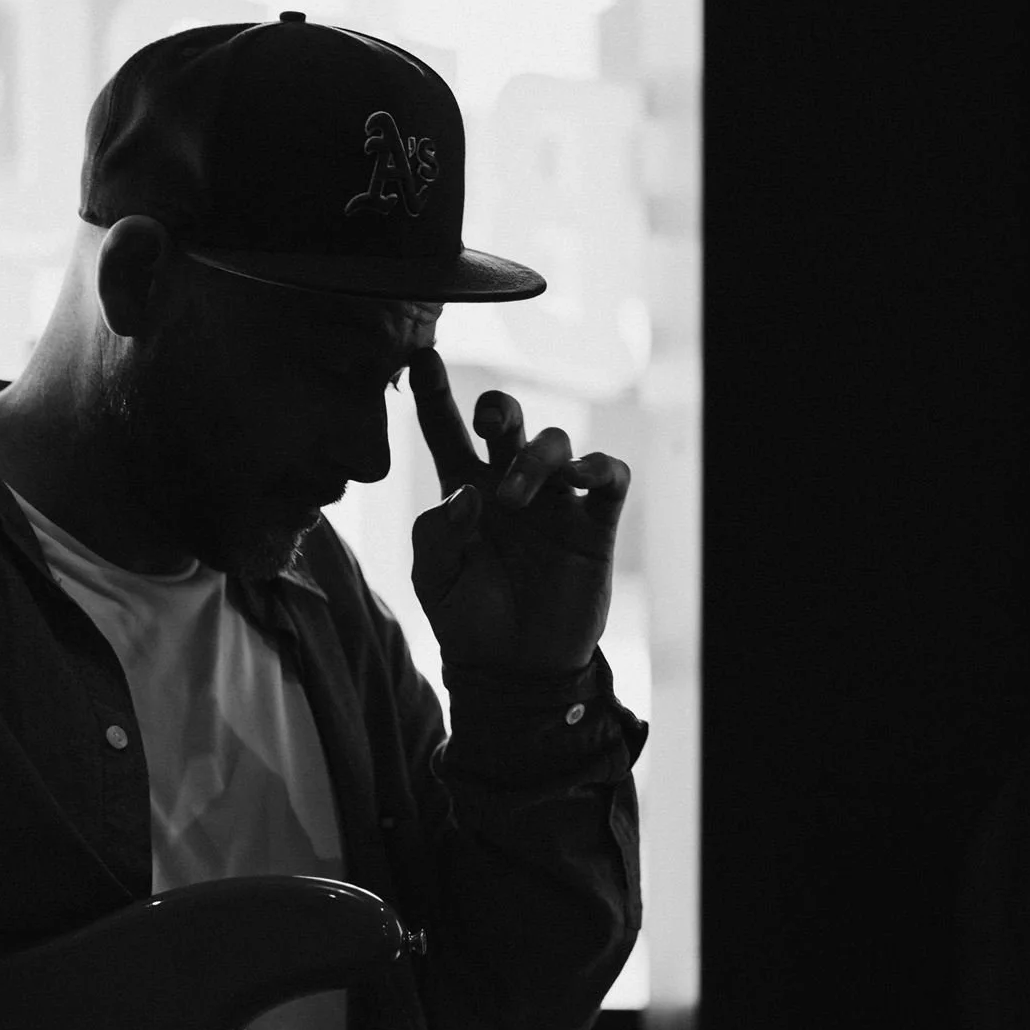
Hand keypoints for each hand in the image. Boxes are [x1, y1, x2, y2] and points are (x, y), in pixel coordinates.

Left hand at [407, 347, 630, 677]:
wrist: (515, 671)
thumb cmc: (468, 620)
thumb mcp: (433, 578)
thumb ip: (436, 532)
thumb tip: (470, 493)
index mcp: (464, 490)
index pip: (446, 431)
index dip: (433, 393)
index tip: (420, 358)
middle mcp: (510, 485)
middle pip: (508, 420)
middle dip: (499, 405)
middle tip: (488, 420)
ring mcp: (555, 501)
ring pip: (556, 442)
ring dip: (535, 457)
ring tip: (515, 498)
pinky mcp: (595, 523)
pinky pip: (608, 475)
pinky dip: (597, 467)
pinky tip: (578, 481)